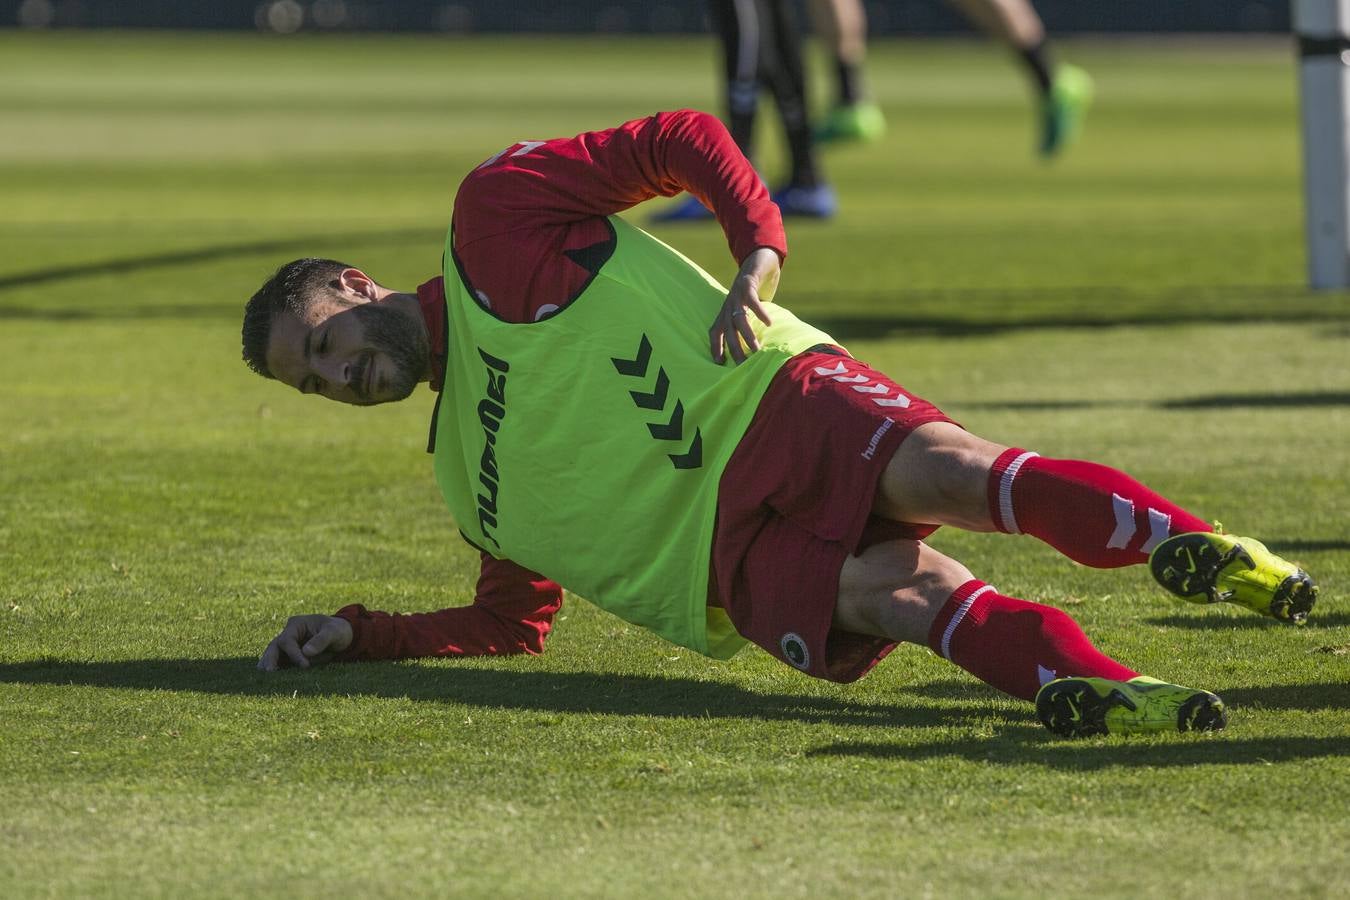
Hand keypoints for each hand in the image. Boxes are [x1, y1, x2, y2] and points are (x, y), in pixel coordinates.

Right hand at [257, 614, 353, 671]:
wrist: (341, 635)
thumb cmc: (338, 631)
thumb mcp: (334, 632)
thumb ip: (321, 640)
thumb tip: (306, 652)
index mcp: (296, 624)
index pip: (287, 641)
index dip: (294, 654)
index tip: (305, 666)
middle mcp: (288, 634)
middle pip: (274, 647)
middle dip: (270, 660)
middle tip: (269, 673)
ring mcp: (287, 645)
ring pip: (273, 655)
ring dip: (269, 666)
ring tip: (266, 680)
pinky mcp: (289, 656)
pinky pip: (280, 663)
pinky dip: (276, 670)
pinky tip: (272, 682)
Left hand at [710, 247, 777, 364]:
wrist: (758, 258)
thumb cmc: (755, 288)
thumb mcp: (749, 309)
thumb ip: (752, 324)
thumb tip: (761, 345)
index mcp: (726, 311)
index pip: (715, 332)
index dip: (715, 347)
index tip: (719, 363)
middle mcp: (728, 305)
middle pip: (728, 330)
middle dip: (734, 348)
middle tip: (743, 365)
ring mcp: (736, 294)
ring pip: (738, 318)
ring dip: (746, 335)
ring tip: (756, 349)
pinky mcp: (747, 284)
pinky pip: (751, 300)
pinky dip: (759, 311)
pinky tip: (769, 322)